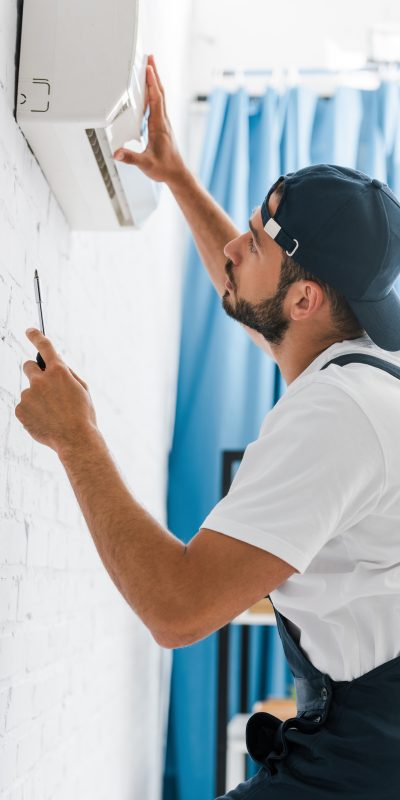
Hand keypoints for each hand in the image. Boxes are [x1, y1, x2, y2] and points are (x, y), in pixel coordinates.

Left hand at [15, 329, 96, 452]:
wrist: (74, 439)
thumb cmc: (83, 415)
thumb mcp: (82, 389)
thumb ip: (67, 374)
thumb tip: (55, 368)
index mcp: (58, 372)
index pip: (44, 347)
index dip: (36, 336)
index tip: (30, 331)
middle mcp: (40, 380)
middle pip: (28, 366)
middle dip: (35, 373)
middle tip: (45, 386)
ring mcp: (28, 395)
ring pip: (29, 391)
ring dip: (37, 399)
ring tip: (52, 414)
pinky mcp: (20, 410)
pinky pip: (24, 407)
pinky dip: (32, 413)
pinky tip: (45, 421)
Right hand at [113, 54, 185, 184]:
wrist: (177, 174)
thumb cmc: (165, 168)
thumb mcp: (146, 165)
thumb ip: (131, 158)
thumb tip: (117, 153)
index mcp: (159, 126)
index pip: (156, 99)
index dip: (152, 83)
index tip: (148, 67)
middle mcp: (163, 121)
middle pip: (159, 92)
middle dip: (155, 74)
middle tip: (150, 57)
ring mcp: (163, 123)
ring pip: (159, 97)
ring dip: (155, 81)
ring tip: (149, 67)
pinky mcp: (162, 126)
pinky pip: (157, 104)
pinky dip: (153, 93)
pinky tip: (148, 91)